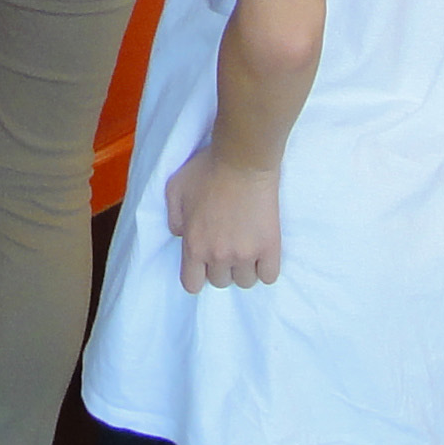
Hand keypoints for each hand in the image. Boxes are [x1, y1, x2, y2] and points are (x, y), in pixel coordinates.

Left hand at [164, 147, 283, 291]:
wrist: (242, 160)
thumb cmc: (207, 170)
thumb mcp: (175, 189)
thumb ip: (173, 218)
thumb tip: (181, 236)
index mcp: (194, 246)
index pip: (192, 285)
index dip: (197, 275)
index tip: (203, 264)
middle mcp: (218, 256)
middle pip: (220, 282)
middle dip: (222, 267)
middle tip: (227, 246)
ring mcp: (245, 254)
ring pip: (245, 281)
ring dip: (244, 268)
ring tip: (246, 248)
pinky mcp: (269, 247)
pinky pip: (269, 276)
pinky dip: (266, 268)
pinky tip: (263, 253)